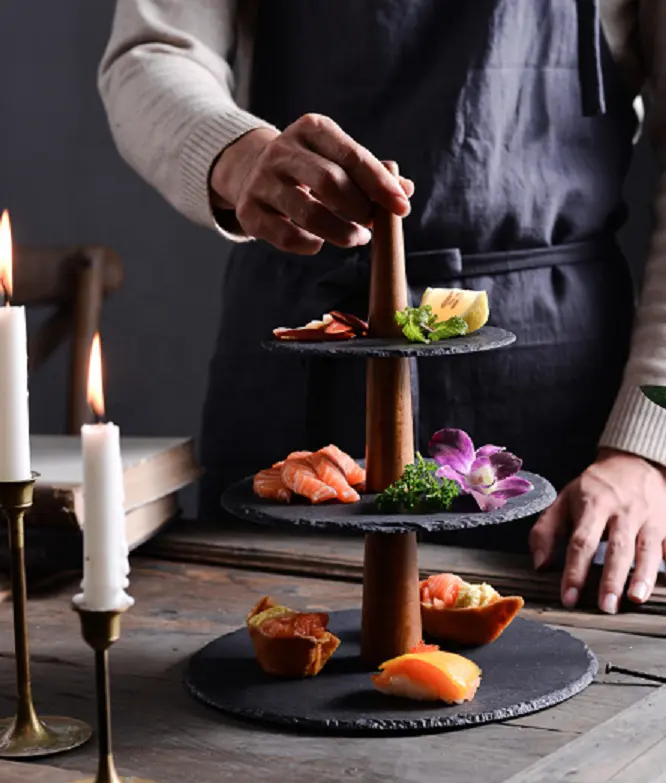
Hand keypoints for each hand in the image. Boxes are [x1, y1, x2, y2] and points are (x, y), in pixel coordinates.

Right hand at [210, 115, 413, 253]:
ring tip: (357, 238)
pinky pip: (286, 235)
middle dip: (359, 208)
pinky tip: (320, 243)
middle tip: (373, 224)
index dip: (380, 184)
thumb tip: (406, 190)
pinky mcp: (249, 210)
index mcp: (311, 129)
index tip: (402, 207)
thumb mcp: (337, 157)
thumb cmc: (309, 166)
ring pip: (307, 212)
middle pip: (328, 182)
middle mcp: (282, 150)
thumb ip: (371, 173)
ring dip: (340, 232)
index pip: (352, 156)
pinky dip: (310, 244)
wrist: (251, 170)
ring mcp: (261, 180)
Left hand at [529, 449, 665, 612]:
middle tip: (605, 607)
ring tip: (635, 599)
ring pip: (647, 549)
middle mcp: (622, 512)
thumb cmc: (594, 488)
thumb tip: (539, 564)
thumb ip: (546, 531)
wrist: (634, 463)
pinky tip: (665, 585)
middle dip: (611, 578)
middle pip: (617, 548)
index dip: (574, 571)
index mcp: (593, 506)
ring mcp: (648, 518)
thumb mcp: (563, 500)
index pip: (581, 542)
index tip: (569, 597)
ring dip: (642, 576)